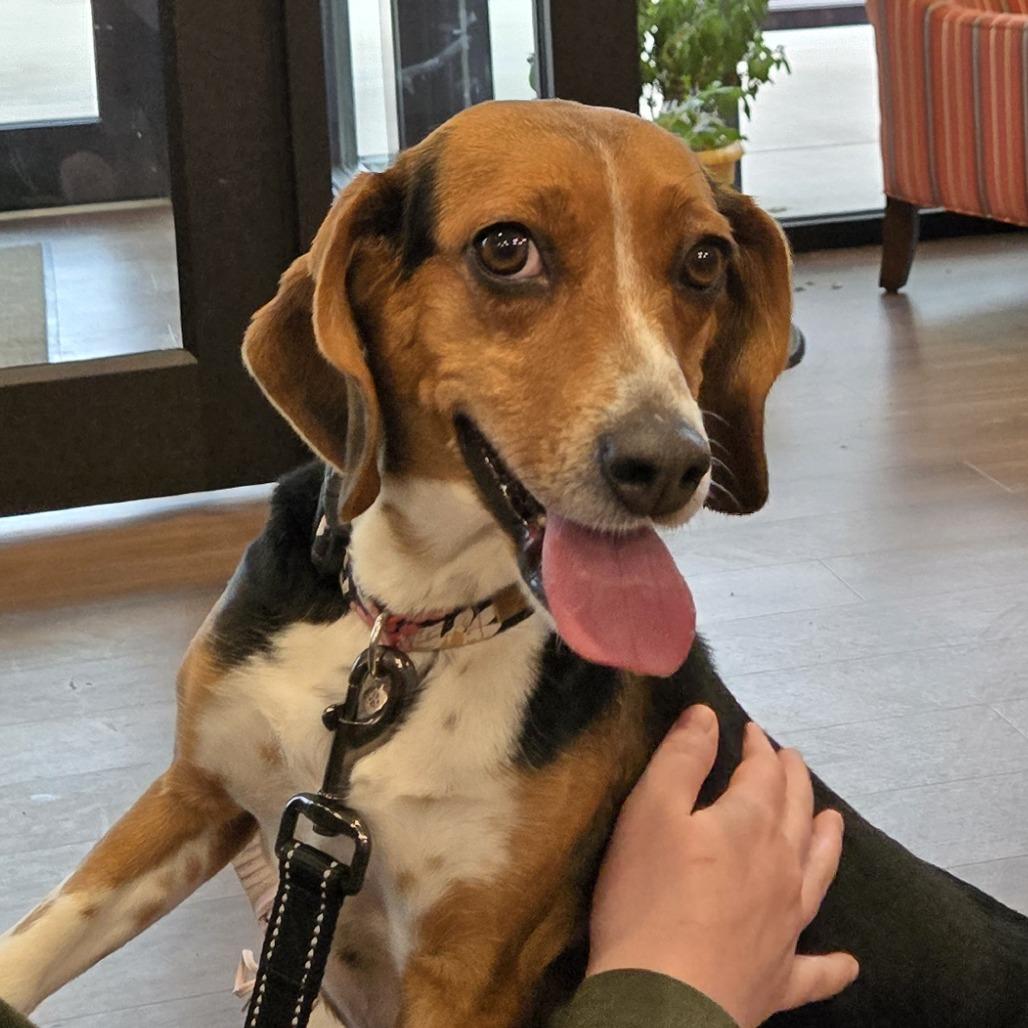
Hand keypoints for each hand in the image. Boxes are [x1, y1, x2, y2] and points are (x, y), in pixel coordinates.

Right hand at [588, 705, 857, 1027]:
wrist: (663, 1001)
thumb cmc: (648, 899)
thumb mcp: (651, 812)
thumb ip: (682, 759)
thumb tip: (708, 716)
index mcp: (749, 825)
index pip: (763, 773)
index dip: (758, 747)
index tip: (752, 731)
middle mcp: (781, 869)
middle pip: (796, 814)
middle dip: (794, 781)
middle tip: (791, 759)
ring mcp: (787, 926)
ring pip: (818, 875)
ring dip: (826, 844)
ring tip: (833, 822)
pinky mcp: (780, 978)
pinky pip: (816, 969)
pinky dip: (833, 964)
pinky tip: (848, 962)